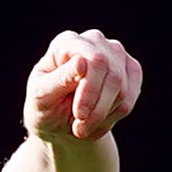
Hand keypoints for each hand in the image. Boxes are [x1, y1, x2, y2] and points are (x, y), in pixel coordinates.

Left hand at [23, 28, 142, 143]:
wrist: (58, 121)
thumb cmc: (45, 105)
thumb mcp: (41, 97)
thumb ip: (60, 80)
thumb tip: (82, 62)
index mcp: (67, 42)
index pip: (95, 60)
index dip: (91, 90)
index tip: (79, 115)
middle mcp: (94, 41)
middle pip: (113, 75)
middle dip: (98, 109)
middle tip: (79, 129)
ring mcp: (116, 53)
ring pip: (123, 90)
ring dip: (102, 117)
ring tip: (82, 128)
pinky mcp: (130, 70)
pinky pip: (130, 97)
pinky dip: (113, 116)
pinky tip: (97, 122)